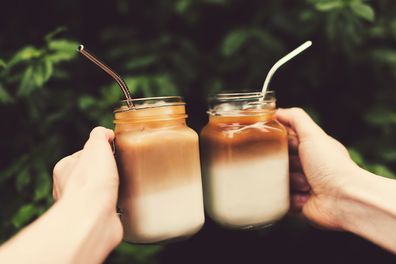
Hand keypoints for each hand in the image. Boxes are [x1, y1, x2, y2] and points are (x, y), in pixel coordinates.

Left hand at [52, 127, 121, 249]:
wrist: (93, 217)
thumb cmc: (91, 182)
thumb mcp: (96, 146)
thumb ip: (99, 135)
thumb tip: (106, 133)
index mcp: (64, 168)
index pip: (83, 155)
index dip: (100, 153)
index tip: (112, 154)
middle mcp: (66, 188)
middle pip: (90, 174)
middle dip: (104, 173)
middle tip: (117, 171)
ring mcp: (78, 206)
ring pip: (96, 193)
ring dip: (108, 191)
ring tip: (119, 188)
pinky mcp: (90, 221)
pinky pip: (103, 210)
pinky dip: (112, 206)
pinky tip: (119, 204)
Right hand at [276, 108, 360, 229]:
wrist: (344, 199)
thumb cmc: (331, 166)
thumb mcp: (313, 134)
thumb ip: (296, 118)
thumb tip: (277, 111)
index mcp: (311, 148)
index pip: (285, 140)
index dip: (280, 141)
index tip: (279, 142)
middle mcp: (306, 166)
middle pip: (278, 161)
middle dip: (284, 163)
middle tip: (297, 165)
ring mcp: (302, 185)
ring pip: (279, 180)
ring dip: (290, 181)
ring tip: (306, 184)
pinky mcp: (298, 203)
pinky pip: (282, 198)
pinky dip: (291, 198)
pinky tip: (305, 197)